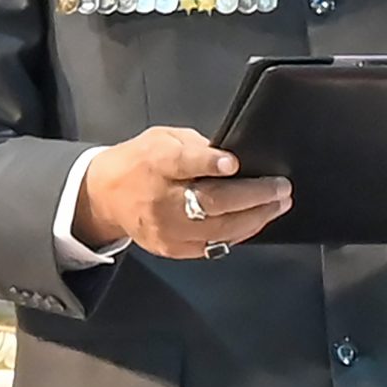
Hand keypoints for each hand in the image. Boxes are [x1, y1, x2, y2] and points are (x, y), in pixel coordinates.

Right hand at [74, 126, 292, 259]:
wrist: (106, 196)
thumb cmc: (139, 162)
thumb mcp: (162, 137)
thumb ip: (196, 146)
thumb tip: (233, 158)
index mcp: (156, 163)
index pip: (183, 163)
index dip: (210, 163)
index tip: (234, 163)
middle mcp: (161, 200)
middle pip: (212, 203)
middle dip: (254, 196)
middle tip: (280, 187)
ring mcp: (167, 230)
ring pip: (219, 230)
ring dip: (255, 218)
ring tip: (278, 204)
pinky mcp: (172, 249)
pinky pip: (213, 246)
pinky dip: (239, 234)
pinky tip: (255, 221)